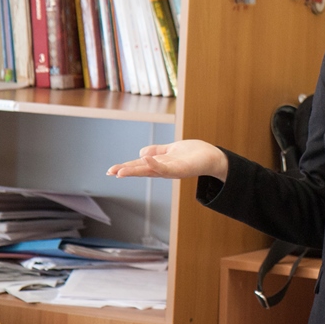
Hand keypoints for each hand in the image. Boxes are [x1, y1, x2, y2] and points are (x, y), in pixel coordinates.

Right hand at [106, 139, 228, 180]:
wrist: (214, 158)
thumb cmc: (194, 154)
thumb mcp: (171, 150)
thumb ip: (157, 151)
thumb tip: (141, 152)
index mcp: (160, 164)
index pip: (140, 165)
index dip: (126, 167)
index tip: (110, 170)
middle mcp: (164, 169)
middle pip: (141, 170)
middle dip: (126, 171)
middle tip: (110, 173)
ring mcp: (172, 170)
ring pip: (150, 171)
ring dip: (135, 170)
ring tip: (120, 171)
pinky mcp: (181, 169)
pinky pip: (165, 167)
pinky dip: (154, 163)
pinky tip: (144, 158)